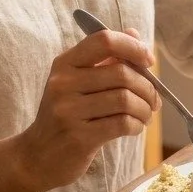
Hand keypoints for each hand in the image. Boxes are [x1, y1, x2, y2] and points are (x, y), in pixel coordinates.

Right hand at [16, 27, 159, 189]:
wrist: (38, 156)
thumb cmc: (68, 115)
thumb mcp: (79, 82)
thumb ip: (107, 58)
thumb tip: (136, 34)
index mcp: (65, 63)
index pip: (104, 40)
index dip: (133, 47)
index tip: (148, 61)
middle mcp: (63, 83)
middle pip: (121, 73)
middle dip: (147, 87)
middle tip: (154, 100)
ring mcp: (68, 110)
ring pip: (125, 99)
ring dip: (145, 109)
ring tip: (145, 115)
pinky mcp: (78, 137)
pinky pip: (122, 123)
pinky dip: (136, 125)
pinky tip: (134, 128)